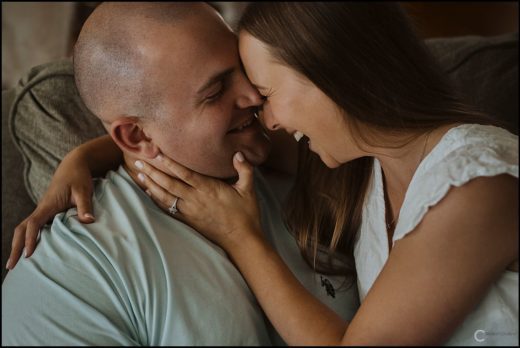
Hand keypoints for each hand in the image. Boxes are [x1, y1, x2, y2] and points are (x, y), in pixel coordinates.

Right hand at [7, 150, 94, 269]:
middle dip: (15, 247)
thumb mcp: (84, 191)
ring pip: (24, 228)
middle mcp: (41, 209)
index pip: (34, 223)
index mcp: (48, 205)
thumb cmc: (79, 178)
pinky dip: (26, 238)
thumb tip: (88, 220)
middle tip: (11, 267)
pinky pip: (32, 227)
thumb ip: (85, 205)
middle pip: (21, 229)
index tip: (29, 254)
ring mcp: (43, 210)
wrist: (73, 166)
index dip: (30, 239)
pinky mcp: (47, 212)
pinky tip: (29, 250)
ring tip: (15, 263)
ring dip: (18, 244)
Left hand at [135, 152, 263, 251]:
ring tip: (139, 174)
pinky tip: (149, 192)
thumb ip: (245, 169)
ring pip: (165, 196)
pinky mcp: (189, 220)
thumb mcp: (249, 189)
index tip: (157, 153)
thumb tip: (239, 153)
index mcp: (209, 189)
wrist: (241, 240)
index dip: (170, 163)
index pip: (185, 173)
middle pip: (169, 184)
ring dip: (151, 185)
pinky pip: (169, 208)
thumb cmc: (246, 214)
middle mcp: (196, 199)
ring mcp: (190, 211)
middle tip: (138, 162)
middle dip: (152, 172)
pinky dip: (157, 200)